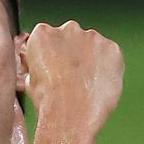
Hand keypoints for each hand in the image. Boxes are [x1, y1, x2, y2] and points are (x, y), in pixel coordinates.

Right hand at [22, 20, 123, 135]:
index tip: (56, 68)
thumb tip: (44, 71)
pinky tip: (100, 84)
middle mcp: (68, 29)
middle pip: (72, 38)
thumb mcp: (30, 82)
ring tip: (88, 84)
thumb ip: (39, 66)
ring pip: (93, 46)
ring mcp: (92, 38)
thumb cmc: (50, 101)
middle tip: (73, 77)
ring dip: (91, 60)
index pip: (48, 37)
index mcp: (43, 34)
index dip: (53, 56)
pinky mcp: (112, 49)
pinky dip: (108, 67)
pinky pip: (111, 55)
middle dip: (73, 54)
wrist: (72, 113)